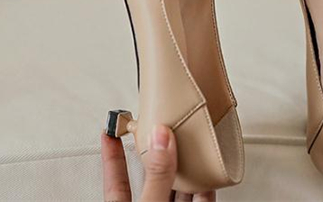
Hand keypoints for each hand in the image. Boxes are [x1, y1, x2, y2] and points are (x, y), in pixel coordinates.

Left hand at [101, 124, 215, 201]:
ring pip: (179, 187)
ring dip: (188, 167)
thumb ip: (156, 175)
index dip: (113, 152)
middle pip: (154, 177)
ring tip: (192, 144)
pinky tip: (211, 174)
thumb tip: (161, 139)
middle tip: (166, 128)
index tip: (111, 130)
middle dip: (162, 152)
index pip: (116, 177)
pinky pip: (201, 201)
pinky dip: (207, 187)